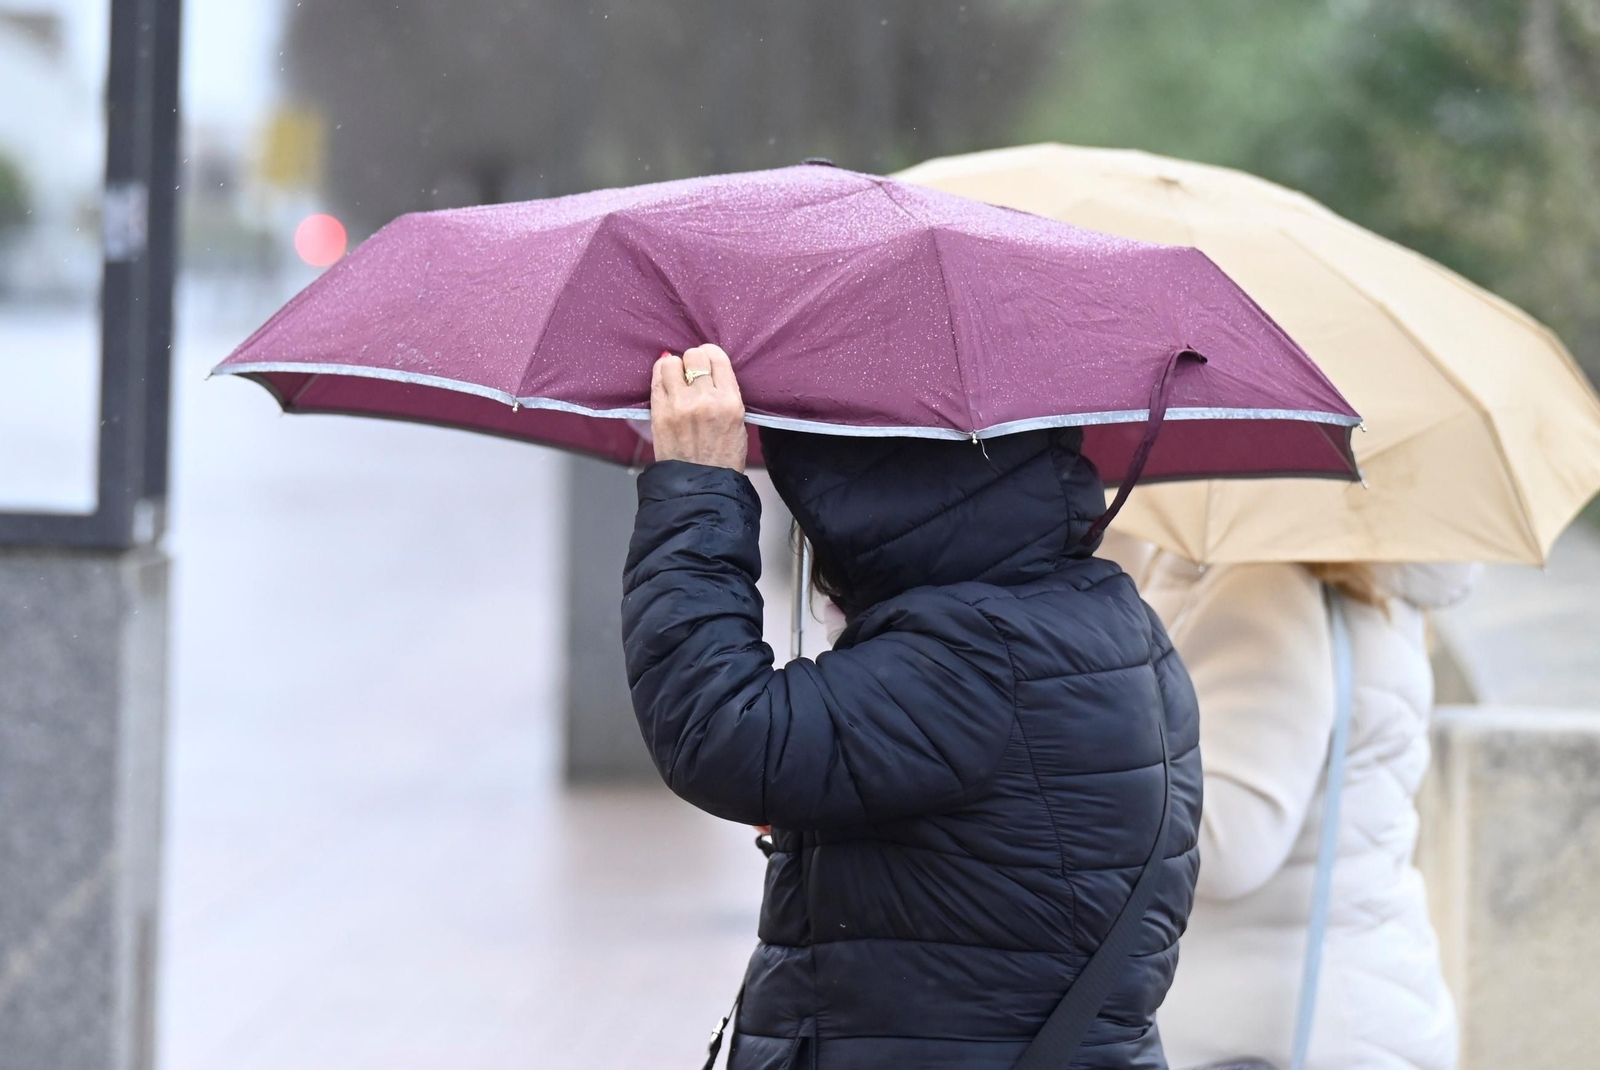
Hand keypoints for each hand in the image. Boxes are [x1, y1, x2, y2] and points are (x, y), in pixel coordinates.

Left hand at [650, 344, 747, 471]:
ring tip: (677, 380)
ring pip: (671, 363)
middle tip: (692, 373)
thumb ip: (726, 394)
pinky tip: (666, 383)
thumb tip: (709, 371)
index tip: (707, 362)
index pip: (717, 357)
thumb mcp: (739, 423)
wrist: (700, 485)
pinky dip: (660, 376)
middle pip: (694, 356)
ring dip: (674, 368)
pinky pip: (656, 379)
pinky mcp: (660, 412)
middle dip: (693, 361)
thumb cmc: (722, 457)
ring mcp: (680, 405)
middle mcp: (705, 399)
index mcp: (730, 401)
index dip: (710, 355)